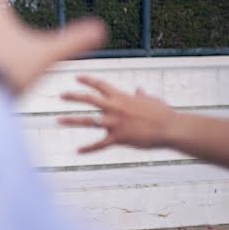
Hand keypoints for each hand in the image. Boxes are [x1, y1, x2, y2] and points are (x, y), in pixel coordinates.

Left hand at [59, 76, 176, 152]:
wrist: (170, 128)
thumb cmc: (162, 113)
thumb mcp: (150, 101)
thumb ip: (141, 95)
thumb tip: (139, 90)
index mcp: (122, 97)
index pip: (101, 85)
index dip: (87, 80)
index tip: (77, 78)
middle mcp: (115, 108)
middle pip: (89, 99)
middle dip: (73, 96)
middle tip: (61, 95)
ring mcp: (115, 123)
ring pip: (88, 121)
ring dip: (72, 120)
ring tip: (58, 120)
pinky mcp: (118, 138)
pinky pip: (99, 144)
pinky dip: (88, 149)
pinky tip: (78, 151)